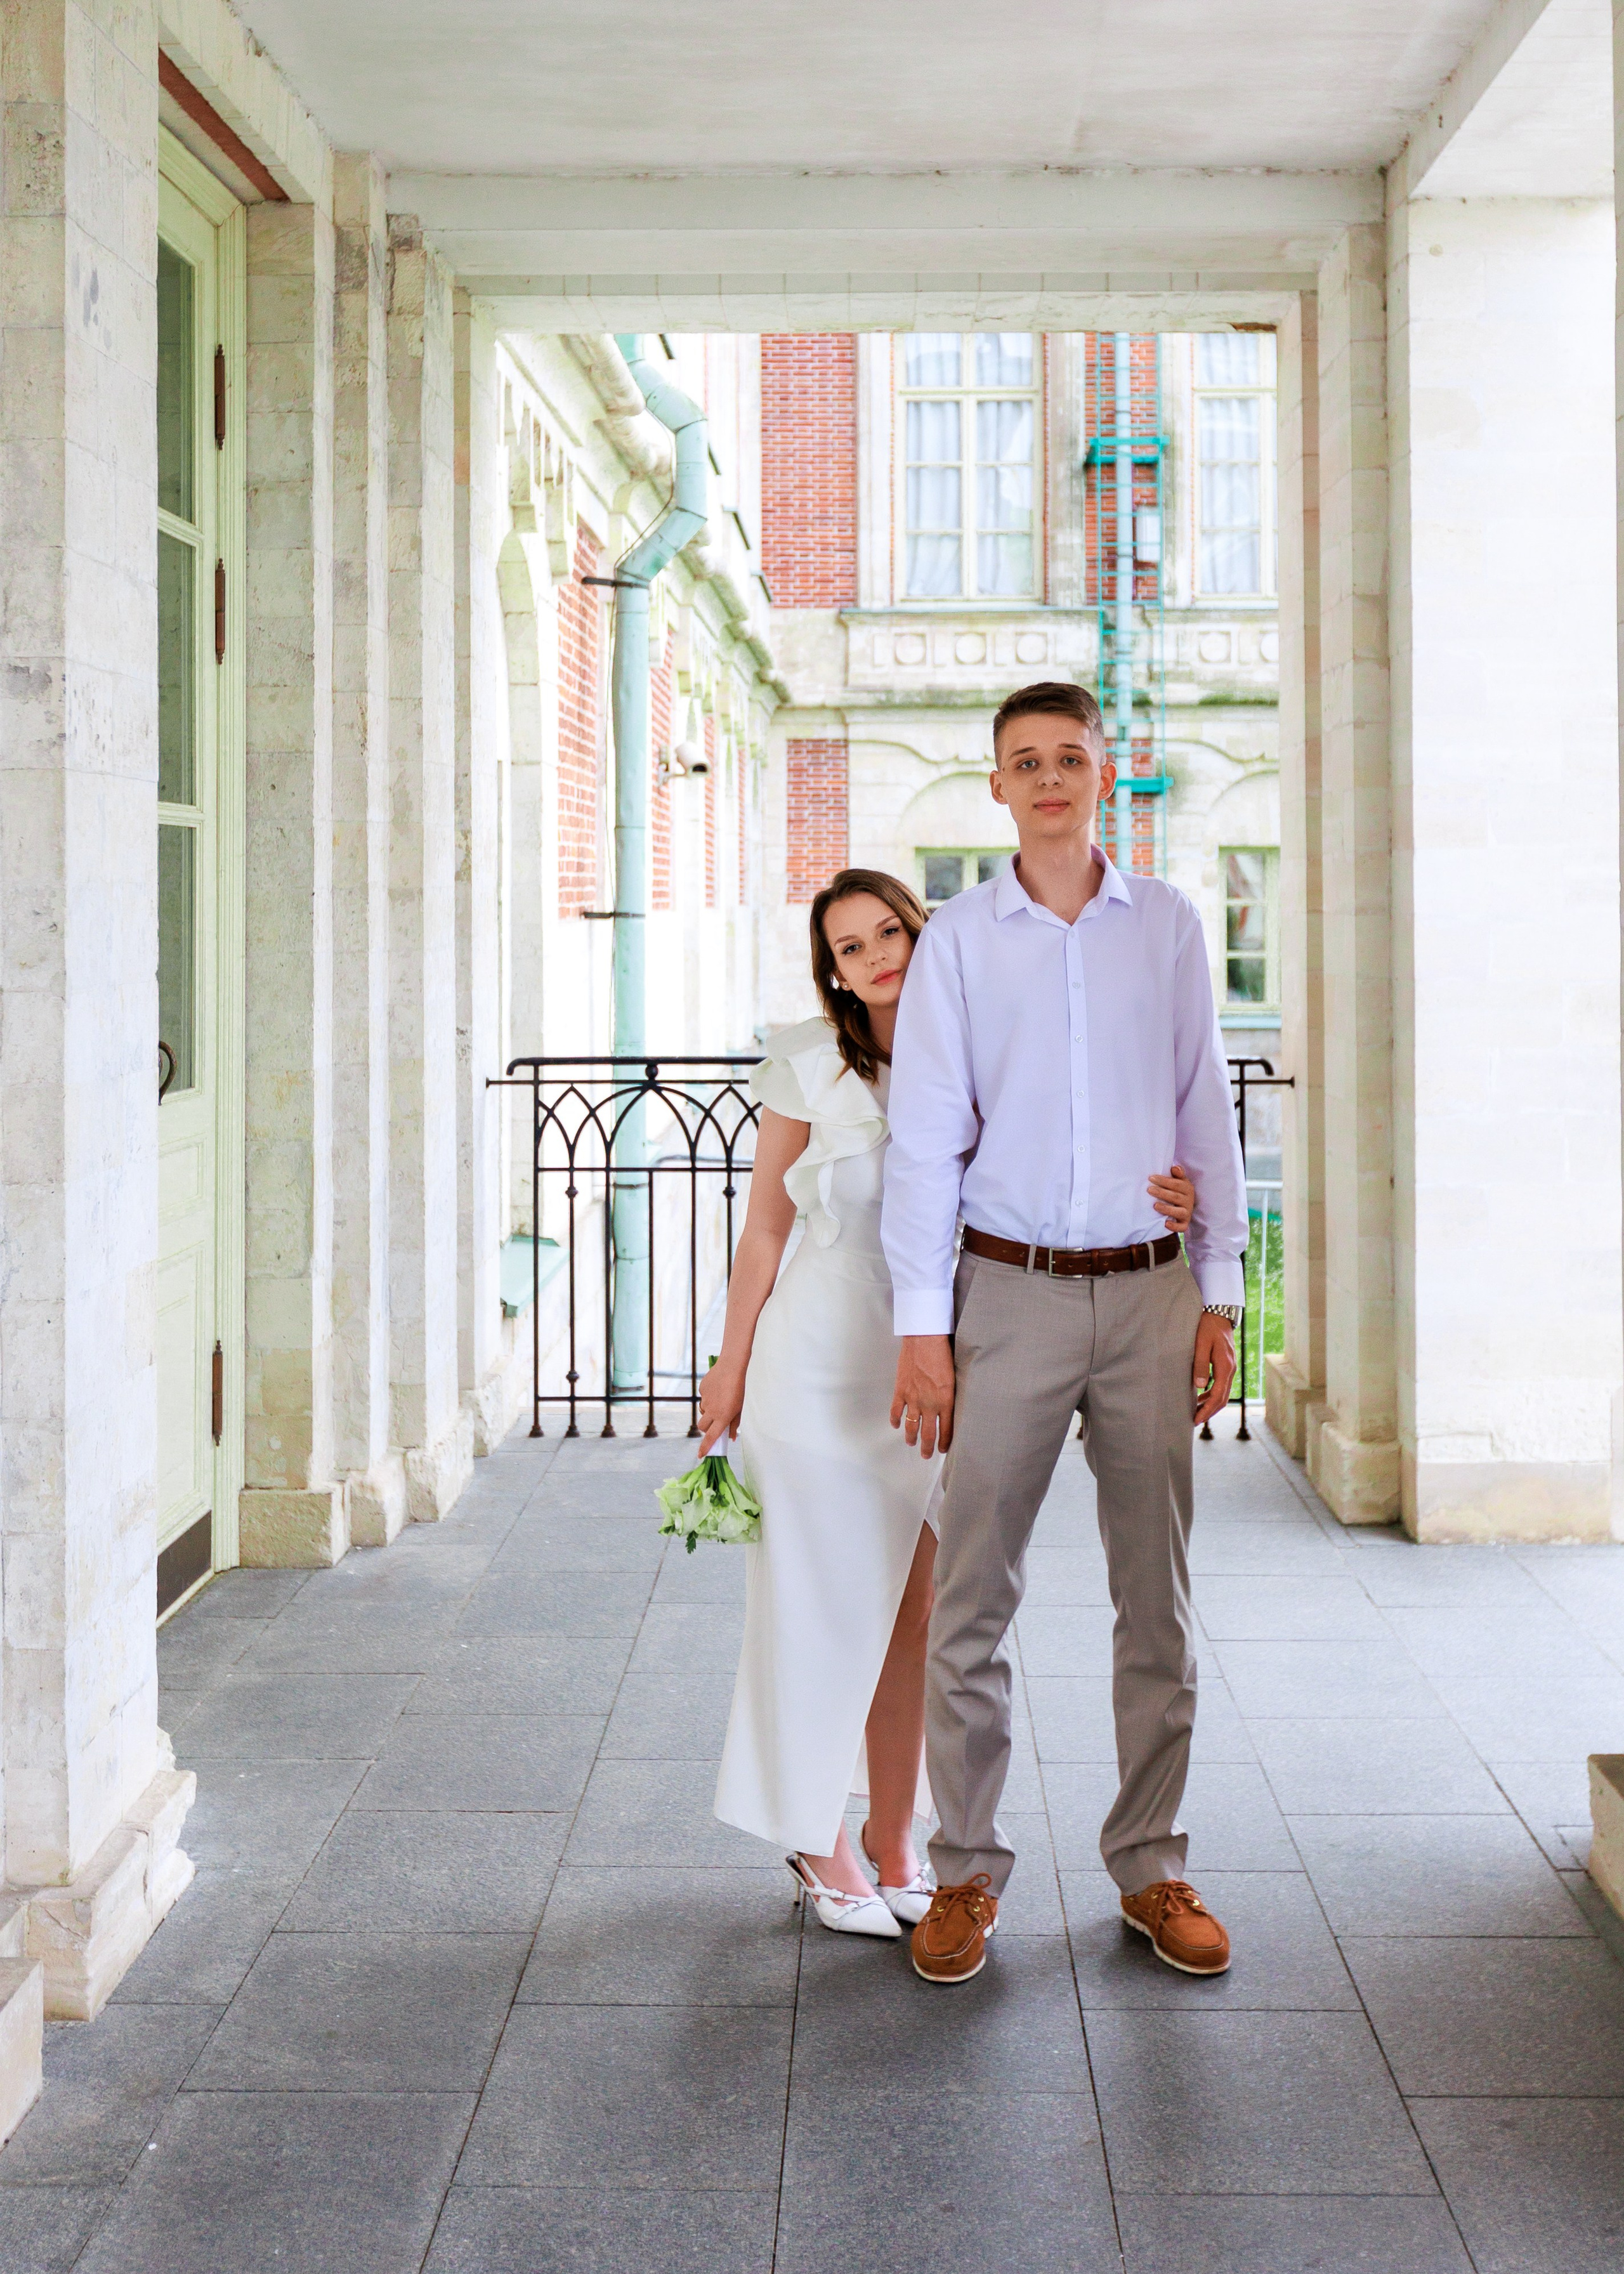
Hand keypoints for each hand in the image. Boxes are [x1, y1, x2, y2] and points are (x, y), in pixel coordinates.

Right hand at [697, 1359, 744, 1454]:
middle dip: (706, 1428)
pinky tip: (718, 1389)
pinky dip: (709, 1397)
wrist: (733, 1366)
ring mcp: (705, 1399)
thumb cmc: (741, 1389)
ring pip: (703, 1411)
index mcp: (722, 1417)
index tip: (700, 1455)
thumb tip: (732, 1438)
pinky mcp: (702, 1389)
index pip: (711, 1437)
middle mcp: (711, 1410)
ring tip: (721, 1401)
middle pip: (702, 1427)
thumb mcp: (741, 1409)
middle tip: (714, 1423)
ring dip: (709, 1412)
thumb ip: (735, 1424)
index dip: (705, 1448)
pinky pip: (703, 1397)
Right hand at [891, 1335, 955, 1457]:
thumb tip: (948, 1405)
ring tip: (912, 1444)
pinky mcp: (901, 1391)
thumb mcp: (954, 1378)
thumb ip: (950, 1395)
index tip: (942, 1449)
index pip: (946, 1429)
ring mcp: (913, 1399)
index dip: (944, 1442)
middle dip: (927, 1448)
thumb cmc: (942, 1354)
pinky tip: (896, 1426)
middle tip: (927, 1455)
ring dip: (911, 1438)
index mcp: (946, 1401)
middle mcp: (930, 1404)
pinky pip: (896, 1412)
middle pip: (928, 1434)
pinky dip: (895, 1421)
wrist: (925, 1340)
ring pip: (911, 1427)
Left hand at [1149, 1163, 1194, 1233]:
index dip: (1164, 1181)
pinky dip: (1174, 1226)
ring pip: (1178, 1212)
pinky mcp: (1185, 1223)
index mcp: (1187, 1189)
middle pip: (1175, 1197)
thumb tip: (1175, 1168)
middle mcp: (1189, 1201)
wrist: (1184, 1207)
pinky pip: (1181, 1226)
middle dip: (1162, 1193)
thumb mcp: (1180, 1181)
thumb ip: (1178, 1173)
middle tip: (1149, 1190)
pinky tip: (1166, 1223)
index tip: (1151, 1178)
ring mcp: (1187, 1213)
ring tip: (1155, 1205)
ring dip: (1167, 1209)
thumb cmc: (1177, 1191)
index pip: (1176, 1184)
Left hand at [1192, 1311, 1235, 1426]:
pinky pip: (1220, 1385)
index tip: (1196, 1419)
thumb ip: (1200, 1365)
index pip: (1218, 1396)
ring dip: (1210, 1404)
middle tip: (1194, 1421)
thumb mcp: (1201, 1344)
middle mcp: (1230, 1370)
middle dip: (1209, 1411)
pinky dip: (1211, 1394)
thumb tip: (1200, 1387)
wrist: (1219, 1313)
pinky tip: (1200, 1397)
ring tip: (1195, 1412)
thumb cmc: (1207, 1327)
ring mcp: (1229, 1368)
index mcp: (1225, 1367)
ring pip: (1222, 1393)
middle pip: (1222, 1398)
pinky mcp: (1226, 1365)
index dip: (1207, 1410)